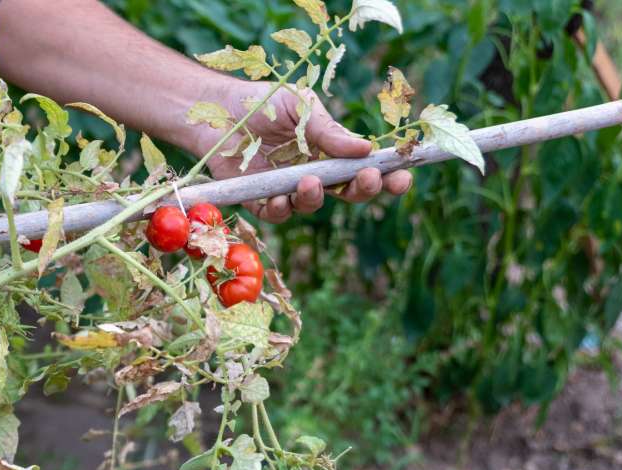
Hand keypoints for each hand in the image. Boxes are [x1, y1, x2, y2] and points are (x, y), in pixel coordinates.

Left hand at [190, 80, 412, 223]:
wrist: (217, 108)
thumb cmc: (264, 103)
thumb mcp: (301, 107)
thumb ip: (329, 130)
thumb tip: (366, 148)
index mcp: (331, 150)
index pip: (365, 168)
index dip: (387, 177)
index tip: (403, 175)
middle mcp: (314, 173)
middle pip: (346, 193)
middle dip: (362, 190)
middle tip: (365, 179)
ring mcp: (287, 188)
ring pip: (311, 205)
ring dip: (315, 197)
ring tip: (310, 182)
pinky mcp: (258, 198)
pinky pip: (275, 213)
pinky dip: (280, 209)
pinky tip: (280, 198)